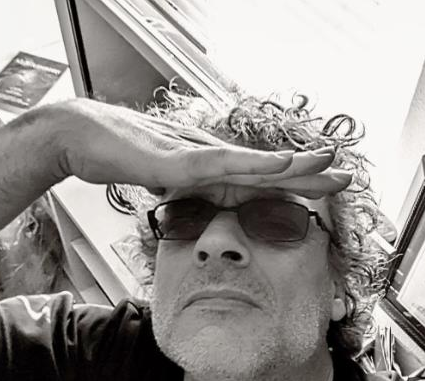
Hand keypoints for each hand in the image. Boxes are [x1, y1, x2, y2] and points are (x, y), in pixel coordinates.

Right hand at [53, 99, 351, 196]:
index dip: (293, 185)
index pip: (260, 181)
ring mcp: (197, 157)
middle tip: (346, 177)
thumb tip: (193, 199)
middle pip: (268, 171)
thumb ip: (184, 189)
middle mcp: (211, 160)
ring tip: (330, 165)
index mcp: (209, 170)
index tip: (322, 191)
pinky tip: (284, 163)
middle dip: (309, 175)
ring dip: (295, 165)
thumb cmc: (117, 154)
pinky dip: (255, 164)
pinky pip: (223, 164)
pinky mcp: (179, 159)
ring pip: (255, 164)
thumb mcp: (161, 181)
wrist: (78, 138)